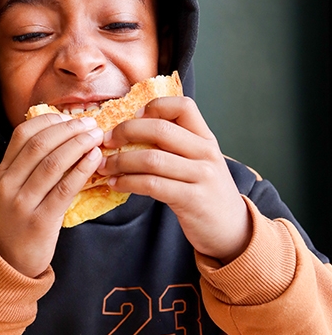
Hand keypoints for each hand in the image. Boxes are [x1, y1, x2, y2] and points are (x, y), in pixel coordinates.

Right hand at [0, 112, 105, 277]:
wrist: (10, 259)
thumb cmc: (21, 219)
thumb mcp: (16, 188)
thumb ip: (32, 165)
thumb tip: (65, 136)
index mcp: (3, 171)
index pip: (22, 134)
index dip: (48, 120)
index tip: (70, 117)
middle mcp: (9, 184)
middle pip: (39, 145)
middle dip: (68, 129)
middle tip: (91, 124)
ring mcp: (23, 202)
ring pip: (52, 163)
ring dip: (78, 145)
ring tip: (97, 137)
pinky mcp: (40, 220)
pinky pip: (64, 189)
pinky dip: (82, 170)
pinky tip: (95, 160)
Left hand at [99, 96, 249, 261]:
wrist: (231, 228)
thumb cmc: (204, 191)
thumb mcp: (197, 161)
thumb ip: (174, 145)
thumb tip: (129, 129)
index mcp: (205, 138)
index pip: (183, 106)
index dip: (154, 106)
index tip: (132, 116)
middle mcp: (206, 152)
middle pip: (160, 129)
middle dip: (125, 132)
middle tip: (105, 141)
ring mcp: (201, 176)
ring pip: (151, 158)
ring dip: (119, 161)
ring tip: (103, 166)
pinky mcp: (191, 199)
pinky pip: (151, 184)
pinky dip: (127, 182)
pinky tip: (115, 183)